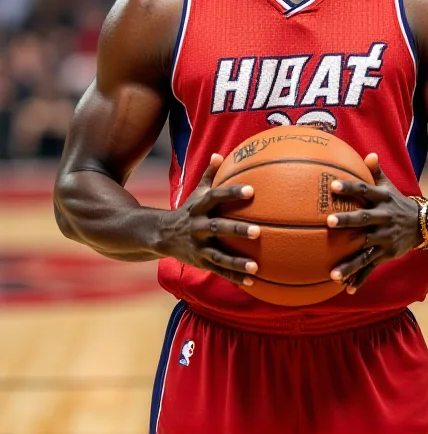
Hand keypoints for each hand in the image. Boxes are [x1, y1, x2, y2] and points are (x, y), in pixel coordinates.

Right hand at [158, 154, 259, 286]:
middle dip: (237, 230)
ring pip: (218, 256)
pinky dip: (234, 277)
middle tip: (258, 231)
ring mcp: (198, 247)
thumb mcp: (197, 193)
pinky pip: (219, 271)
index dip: (232, 193)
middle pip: (218, 228)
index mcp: (199, 208)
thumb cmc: (188, 210)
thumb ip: (210, 175)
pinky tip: (252, 281)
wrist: (160, 235)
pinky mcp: (200, 262)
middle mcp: (198, 227)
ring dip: (236, 263)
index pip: (216, 197)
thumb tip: (219, 154)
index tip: (251, 190)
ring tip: (256, 267)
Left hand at [326, 153, 420, 293]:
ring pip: (365, 250)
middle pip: (363, 220)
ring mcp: (385, 239)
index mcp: (382, 200)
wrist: (425, 225)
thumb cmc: (397, 202)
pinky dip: (360, 278)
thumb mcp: (390, 186)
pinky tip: (347, 288)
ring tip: (332, 273)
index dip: (350, 187)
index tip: (332, 185)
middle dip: (347, 221)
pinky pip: (371, 267)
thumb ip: (376, 172)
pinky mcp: (386, 255)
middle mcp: (384, 219)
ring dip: (349, 263)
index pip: (364, 190)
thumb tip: (368, 154)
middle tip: (328, 221)